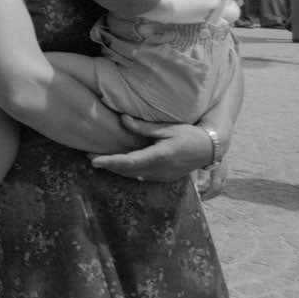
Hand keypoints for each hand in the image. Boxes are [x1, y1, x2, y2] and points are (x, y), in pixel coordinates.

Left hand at [88, 115, 216, 181]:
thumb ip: (143, 127)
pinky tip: (118, 165)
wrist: (209, 149)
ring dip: (116, 170)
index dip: (110, 162)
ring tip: (98, 160)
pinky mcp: (165, 178)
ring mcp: (163, 176)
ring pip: (134, 176)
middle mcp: (160, 170)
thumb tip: (122, 119)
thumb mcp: (166, 128)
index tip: (94, 161)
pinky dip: (128, 171)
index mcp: (160, 156)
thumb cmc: (188, 134)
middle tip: (88, 157)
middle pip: (128, 171)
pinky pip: (142, 176)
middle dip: (108, 165)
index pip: (129, 162)